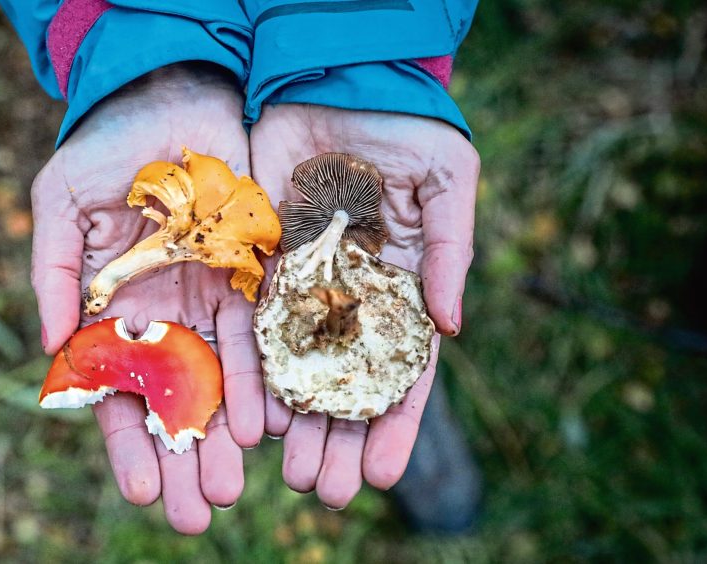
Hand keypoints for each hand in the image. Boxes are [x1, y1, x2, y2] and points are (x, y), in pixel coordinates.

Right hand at [31, 64, 263, 533]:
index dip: (126, 441)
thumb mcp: (62, 201)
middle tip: (194, 513)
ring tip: (229, 488)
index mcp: (112, 308)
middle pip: (170, 402)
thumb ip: (54, 272)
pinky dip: (259, 383)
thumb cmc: (106, 146)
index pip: (115, 390)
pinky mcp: (252, 279)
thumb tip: (55, 346)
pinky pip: (257, 339)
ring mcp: (208, 301)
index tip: (138, 490)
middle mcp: (161, 316)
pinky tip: (265, 427)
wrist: (173, 98)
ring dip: (222, 437)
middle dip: (181, 459)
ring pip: (216, 383)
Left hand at [250, 104, 479, 508]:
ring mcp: (306, 287)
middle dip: (337, 438)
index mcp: (404, 286)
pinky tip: (254, 416)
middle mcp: (354, 299)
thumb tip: (452, 325)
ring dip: (295, 422)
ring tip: (288, 473)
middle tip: (324, 491)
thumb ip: (451, 250)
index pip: (402, 369)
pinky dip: (255, 372)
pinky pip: (254, 326)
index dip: (394, 422)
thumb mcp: (445, 180)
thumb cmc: (403, 127)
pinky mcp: (261, 266)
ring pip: (298, 367)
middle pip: (346, 382)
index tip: (384, 474)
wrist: (333, 85)